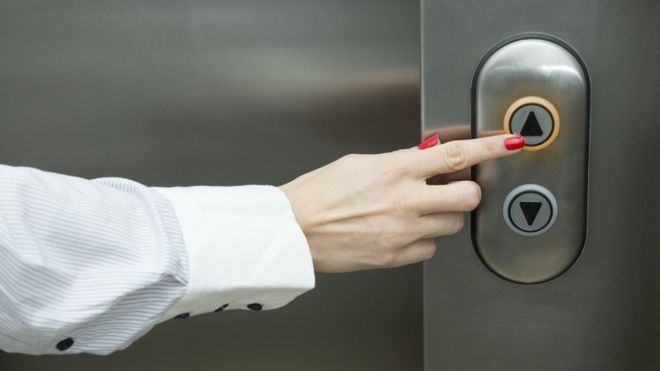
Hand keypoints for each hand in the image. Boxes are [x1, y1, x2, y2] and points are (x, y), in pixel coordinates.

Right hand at [279, 134, 523, 272]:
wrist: (295, 230)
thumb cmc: (318, 194)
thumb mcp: (358, 163)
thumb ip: (397, 162)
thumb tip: (422, 160)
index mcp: (395, 169)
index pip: (455, 154)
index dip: (489, 147)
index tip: (509, 143)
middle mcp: (405, 200)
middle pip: (468, 195)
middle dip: (468, 190)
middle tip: (456, 189)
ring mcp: (403, 231)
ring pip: (453, 225)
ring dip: (444, 216)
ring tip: (419, 212)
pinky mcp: (396, 256)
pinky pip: (430, 250)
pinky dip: (423, 241)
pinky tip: (402, 232)